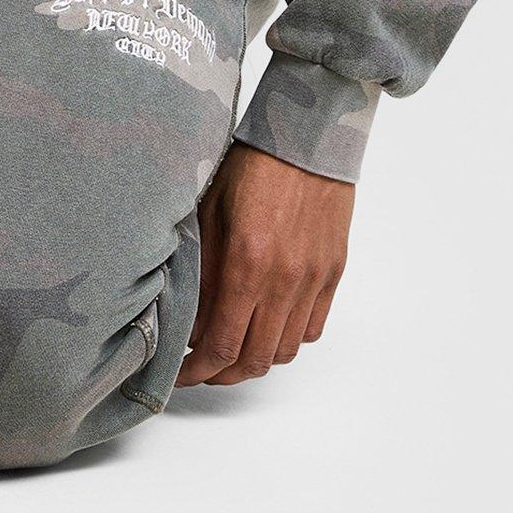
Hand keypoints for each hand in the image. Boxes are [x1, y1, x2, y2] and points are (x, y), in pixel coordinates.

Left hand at [175, 142, 352, 385]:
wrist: (304, 137)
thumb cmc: (250, 165)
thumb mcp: (209, 211)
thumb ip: (201, 270)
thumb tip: (190, 319)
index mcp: (246, 264)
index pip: (221, 345)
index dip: (197, 371)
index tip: (180, 373)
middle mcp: (284, 280)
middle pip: (255, 359)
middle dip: (223, 375)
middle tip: (201, 370)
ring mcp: (313, 279)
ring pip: (286, 350)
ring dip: (257, 359)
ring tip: (233, 349)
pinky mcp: (333, 273)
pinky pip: (313, 327)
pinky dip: (289, 338)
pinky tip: (268, 326)